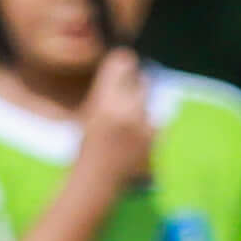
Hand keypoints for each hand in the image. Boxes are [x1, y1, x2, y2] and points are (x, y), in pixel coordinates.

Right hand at [77, 50, 159, 197]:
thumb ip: (106, 92)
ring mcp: (144, 126)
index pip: (122, 64)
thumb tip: (124, 64)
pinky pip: (154, 119)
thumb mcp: (88, 113)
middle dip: (135, 82)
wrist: (97, 182)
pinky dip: (146, 123)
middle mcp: (127, 111)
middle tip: (125, 91)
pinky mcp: (155, 139)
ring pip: (148, 101)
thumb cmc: (86, 147)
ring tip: (125, 122)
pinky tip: (133, 136)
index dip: (123, 60)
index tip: (124, 58)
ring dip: (140, 105)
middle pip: (142, 80)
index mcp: (105, 103)